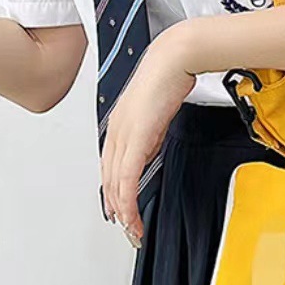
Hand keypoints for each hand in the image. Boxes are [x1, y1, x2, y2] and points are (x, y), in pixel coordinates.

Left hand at [102, 23, 196, 243]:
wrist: (175, 57)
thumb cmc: (169, 75)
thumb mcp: (157, 110)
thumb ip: (150, 132)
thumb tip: (150, 149)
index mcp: (120, 124)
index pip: (112, 166)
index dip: (115, 191)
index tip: (122, 210)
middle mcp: (117, 131)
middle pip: (109, 179)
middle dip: (117, 208)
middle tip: (128, 227)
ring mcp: (124, 134)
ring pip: (116, 182)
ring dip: (123, 209)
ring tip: (132, 227)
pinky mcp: (136, 137)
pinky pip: (127, 176)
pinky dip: (127, 198)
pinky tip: (132, 211)